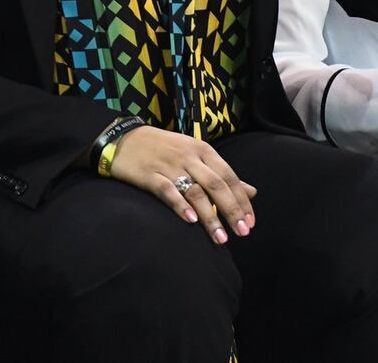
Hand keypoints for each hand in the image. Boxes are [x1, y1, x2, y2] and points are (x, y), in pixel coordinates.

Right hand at [107, 126, 257, 245]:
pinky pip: (168, 191)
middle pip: (216, 185)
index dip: (242, 200)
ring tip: (221, 239)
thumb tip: (252, 191)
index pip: (229, 177)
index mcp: (203, 150)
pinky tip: (191, 221)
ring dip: (210, 216)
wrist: (125, 139)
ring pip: (195, 191)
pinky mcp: (150, 175)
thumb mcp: (196, 155)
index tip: (251, 223)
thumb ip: (222, 174)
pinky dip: (180, 206)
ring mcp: (169, 165)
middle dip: (232, 210)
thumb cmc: (165, 149)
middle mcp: (189, 156)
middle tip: (243, 233)